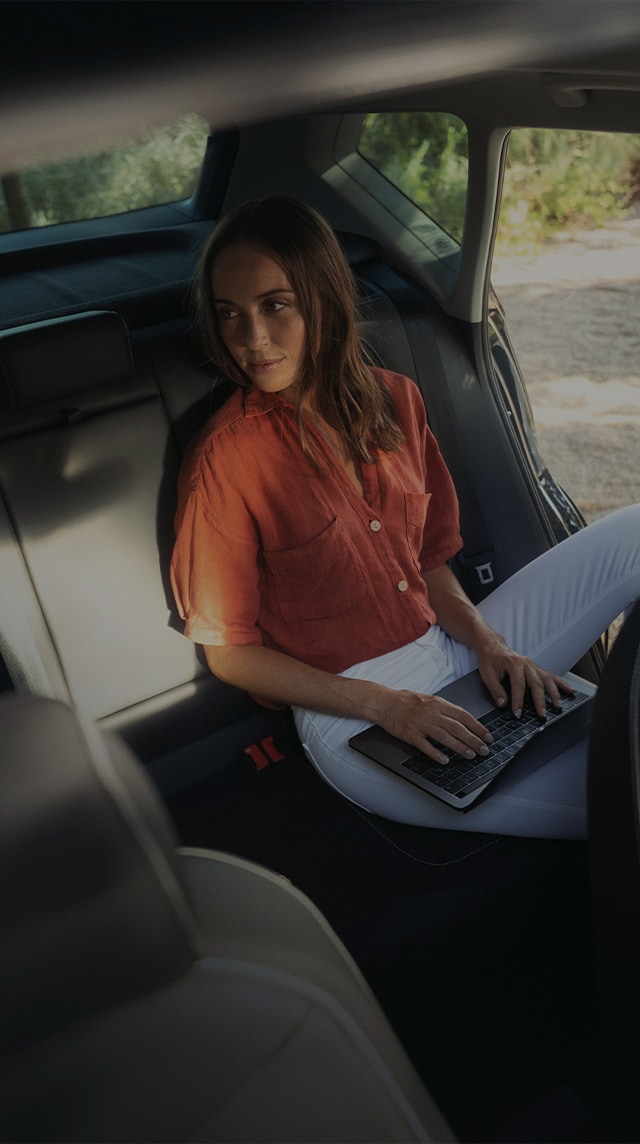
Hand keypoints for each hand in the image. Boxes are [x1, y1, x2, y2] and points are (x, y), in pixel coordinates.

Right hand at [375, 688, 492, 765]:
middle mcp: (431, 713)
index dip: (477, 727)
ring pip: (445, 737)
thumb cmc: (404, 700)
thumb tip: (462, 720)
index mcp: (438, 703)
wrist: (383, 702)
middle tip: (484, 749)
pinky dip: (436, 754)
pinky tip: (445, 760)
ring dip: (459, 748)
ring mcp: (421, 724)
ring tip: (470, 755)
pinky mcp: (410, 734)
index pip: (463, 716)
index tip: (487, 735)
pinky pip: (426, 746)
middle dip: (473, 740)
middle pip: (457, 728)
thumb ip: (444, 708)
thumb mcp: (428, 698)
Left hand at [475, 633, 573, 719]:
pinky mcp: (537, 668)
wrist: (493, 645)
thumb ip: (495, 689)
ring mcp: (533, 665)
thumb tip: (503, 704)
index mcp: (514, 663)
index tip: (518, 713)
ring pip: (547, 679)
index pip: (518, 685)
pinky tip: (569, 691)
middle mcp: (526, 663)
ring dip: (554, 694)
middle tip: (542, 715)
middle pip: (537, 683)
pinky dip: (561, 684)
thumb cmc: (490, 659)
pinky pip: (551, 676)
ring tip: (558, 707)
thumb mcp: (487, 674)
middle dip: (540, 701)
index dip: (518, 701)